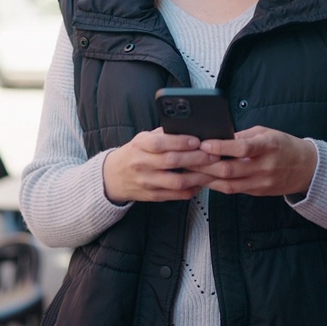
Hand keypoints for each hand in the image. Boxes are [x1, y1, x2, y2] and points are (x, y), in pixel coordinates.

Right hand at [103, 129, 219, 203]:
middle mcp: (141, 164)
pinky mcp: (152, 196)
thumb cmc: (133, 154)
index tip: (197, 140)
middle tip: (213, 155)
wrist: (113, 177)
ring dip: (198, 176)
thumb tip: (189, 129)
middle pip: (172, 162)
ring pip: (176, 181)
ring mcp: (147, 182)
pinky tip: (201, 182)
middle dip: (196, 158)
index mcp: (139, 146)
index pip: (160, 143)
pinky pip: (176, 195)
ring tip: (212, 170)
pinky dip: (191, 189)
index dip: (180, 142)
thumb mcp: (142, 139)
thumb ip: (163, 134)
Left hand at [193, 126, 317, 197]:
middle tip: (187, 158)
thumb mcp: (267, 133)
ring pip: (228, 184)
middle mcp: (265, 167)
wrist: (306, 168)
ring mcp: (261, 182)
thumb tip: (218, 137)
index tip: (204, 143)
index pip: (243, 148)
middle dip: (206, 165)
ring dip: (207, 178)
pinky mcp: (257, 192)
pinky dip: (216, 184)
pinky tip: (204, 179)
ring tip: (190, 171)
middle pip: (231, 170)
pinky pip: (233, 190)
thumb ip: (243, 137)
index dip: (222, 147)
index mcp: (269, 146)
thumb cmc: (284, 146)